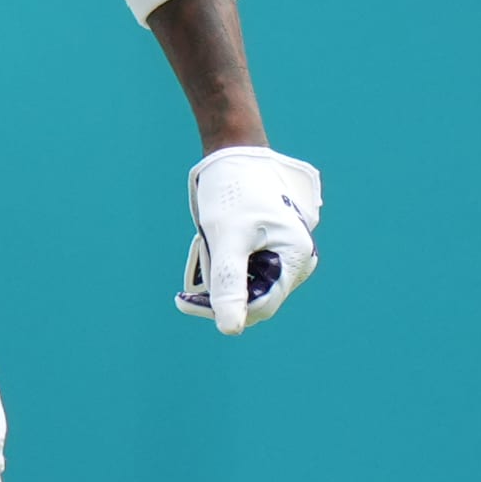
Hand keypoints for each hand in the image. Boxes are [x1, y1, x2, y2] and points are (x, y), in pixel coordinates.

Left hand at [177, 145, 319, 335]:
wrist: (234, 152)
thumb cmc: (232, 191)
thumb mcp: (227, 239)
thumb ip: (229, 284)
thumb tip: (230, 329)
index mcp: (295, 258)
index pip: (261, 305)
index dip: (225, 309)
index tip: (187, 302)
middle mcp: (296, 259)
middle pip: (256, 298)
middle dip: (221, 295)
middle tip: (184, 294)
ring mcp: (284, 253)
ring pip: (250, 285)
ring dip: (221, 281)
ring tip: (199, 259)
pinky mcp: (270, 246)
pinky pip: (248, 269)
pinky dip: (226, 267)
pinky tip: (210, 249)